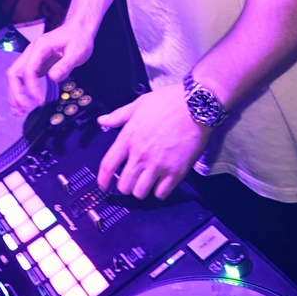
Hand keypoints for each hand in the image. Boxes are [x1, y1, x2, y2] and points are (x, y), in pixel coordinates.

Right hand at [6, 23, 94, 114]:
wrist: (79, 29)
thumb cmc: (79, 39)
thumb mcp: (77, 52)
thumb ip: (65, 65)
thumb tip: (52, 78)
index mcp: (40, 47)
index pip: (28, 69)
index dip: (31, 87)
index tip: (39, 101)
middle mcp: (31, 52)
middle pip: (14, 73)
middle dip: (16, 92)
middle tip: (24, 109)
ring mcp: (31, 58)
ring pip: (14, 76)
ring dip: (14, 94)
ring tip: (18, 112)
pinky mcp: (35, 65)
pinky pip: (22, 79)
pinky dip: (19, 91)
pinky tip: (22, 104)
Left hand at [96, 87, 211, 200]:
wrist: (195, 105)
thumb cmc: (168, 102)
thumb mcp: (139, 104)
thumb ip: (119, 115)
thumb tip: (102, 120)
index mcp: (129, 137)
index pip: (108, 165)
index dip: (102, 180)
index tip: (102, 185)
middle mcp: (141, 155)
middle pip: (124, 186)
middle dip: (125, 185)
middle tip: (130, 180)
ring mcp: (158, 165)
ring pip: (140, 193)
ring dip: (141, 189)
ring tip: (146, 181)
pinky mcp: (176, 172)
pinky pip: (161, 194)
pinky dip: (159, 191)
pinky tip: (161, 181)